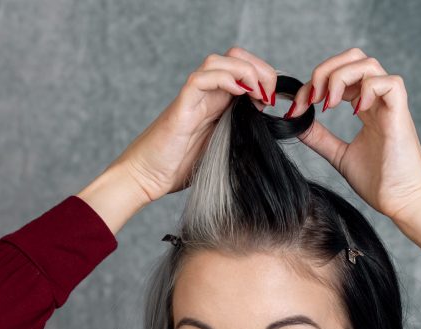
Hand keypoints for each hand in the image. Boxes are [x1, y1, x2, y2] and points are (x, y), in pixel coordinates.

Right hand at [109, 46, 275, 204]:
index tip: (275, 100)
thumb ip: (241, 135)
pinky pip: (200, 78)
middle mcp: (205, 95)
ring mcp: (192, 98)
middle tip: (270, 94)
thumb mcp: (222, 150)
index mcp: (217, 103)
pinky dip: (224, 78)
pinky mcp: (181, 107)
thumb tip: (268, 130)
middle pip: (234, 57)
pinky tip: (239, 92)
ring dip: (245, 70)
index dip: (263, 76)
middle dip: (259, 68)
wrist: (145, 178)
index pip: (243, 70)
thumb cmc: (179, 169)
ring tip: (258, 92)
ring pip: (218, 61)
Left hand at [284, 48, 420, 223]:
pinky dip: (367, 88)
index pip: (339, 76)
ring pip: (369, 64)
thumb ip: (320, 138)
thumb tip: (296, 122)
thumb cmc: (380, 182)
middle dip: (326, 70)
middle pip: (354, 58)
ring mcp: (390, 105)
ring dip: (341, 77)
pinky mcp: (401, 114)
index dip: (314, 84)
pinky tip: (354, 111)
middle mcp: (378, 101)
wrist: (402, 203)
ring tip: (329, 103)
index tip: (297, 107)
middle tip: (312, 98)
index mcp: (365, 108)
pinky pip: (389, 83)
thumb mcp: (340, 155)